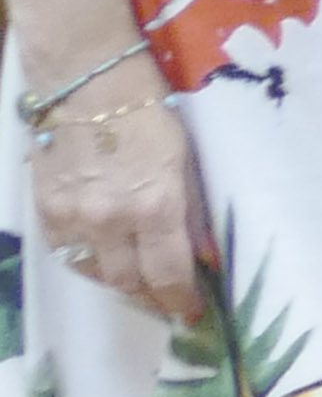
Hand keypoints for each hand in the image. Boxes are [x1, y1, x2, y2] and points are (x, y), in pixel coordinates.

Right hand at [23, 84, 209, 323]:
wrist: (88, 84)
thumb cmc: (151, 114)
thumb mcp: (186, 161)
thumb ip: (191, 211)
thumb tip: (202, 254)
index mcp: (154, 205)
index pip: (167, 273)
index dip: (180, 300)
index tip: (191, 313)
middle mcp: (109, 220)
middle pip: (128, 282)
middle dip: (150, 297)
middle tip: (166, 302)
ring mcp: (71, 218)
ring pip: (94, 273)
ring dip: (119, 282)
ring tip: (138, 282)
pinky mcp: (44, 211)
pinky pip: (66, 254)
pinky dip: (88, 262)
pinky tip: (105, 258)